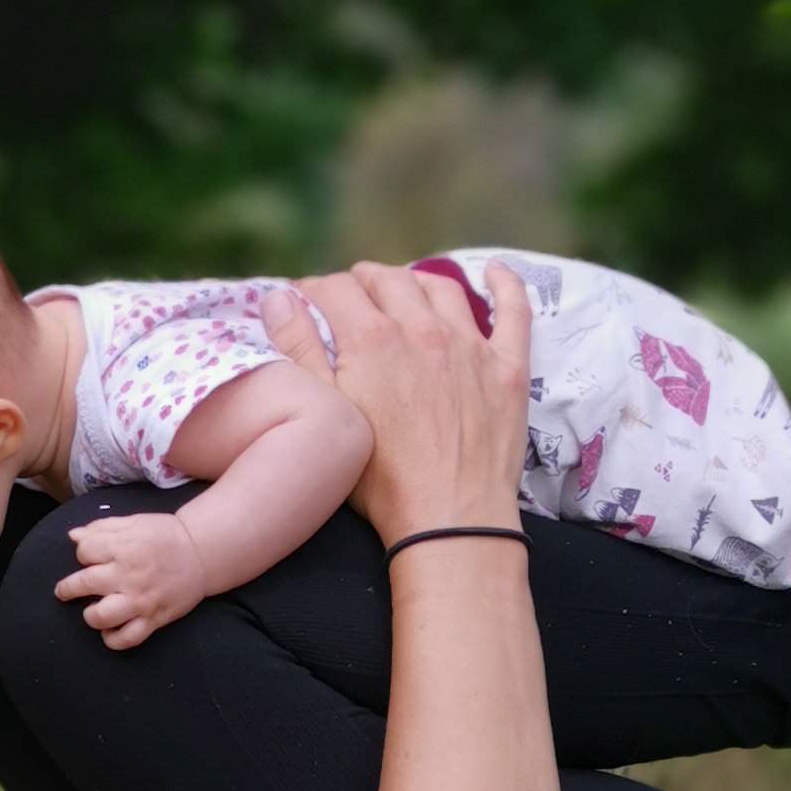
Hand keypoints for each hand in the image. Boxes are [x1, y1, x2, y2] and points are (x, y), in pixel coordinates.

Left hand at [53, 510, 211, 648]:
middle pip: (85, 583)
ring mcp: (141, 600)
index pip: (84, 552)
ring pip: (101, 616)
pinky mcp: (154, 618)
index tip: (87, 557)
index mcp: (123, 547)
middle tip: (65, 591)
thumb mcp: (134, 522)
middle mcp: (129, 575)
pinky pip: (127, 638)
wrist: (202, 553)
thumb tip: (73, 536)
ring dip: (90, 616)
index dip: (82, 554)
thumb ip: (102, 528)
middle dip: (68, 588)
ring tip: (91, 611)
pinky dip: (113, 639)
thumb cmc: (165, 535)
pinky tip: (109, 631)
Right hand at [307, 260, 532, 549]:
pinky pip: (513, 310)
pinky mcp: (507, 367)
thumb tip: (277, 298)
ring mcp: (470, 345)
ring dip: (414, 280)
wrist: (449, 519)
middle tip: (349, 297)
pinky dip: (504, 284)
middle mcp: (422, 329)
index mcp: (371, 339)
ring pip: (440, 287)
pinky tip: (495, 271)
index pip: (336, 290)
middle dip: (361, 281)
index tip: (306, 302)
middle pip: (387, 280)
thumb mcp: (324, 412)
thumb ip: (298, 348)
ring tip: (401, 290)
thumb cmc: (379, 480)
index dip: (314, 291)